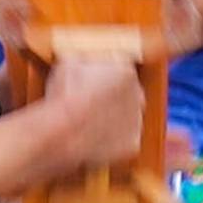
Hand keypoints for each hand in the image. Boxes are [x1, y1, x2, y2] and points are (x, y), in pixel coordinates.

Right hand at [13, 51, 143, 182]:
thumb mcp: (68, 64)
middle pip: (129, 93)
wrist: (64, 132)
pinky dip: (112, 140)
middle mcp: (138, 95)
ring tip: (89, 122)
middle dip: (113, 97)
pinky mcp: (132, 143)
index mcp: (125, 72)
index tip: (93, 82)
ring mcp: (137, 121)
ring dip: (114, 118)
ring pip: (127, 117)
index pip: (121, 70)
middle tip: (92, 102)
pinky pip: (124, 140)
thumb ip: (81, 59)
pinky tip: (94, 137)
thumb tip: (79, 59)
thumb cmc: (65, 97)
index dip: (105, 76)